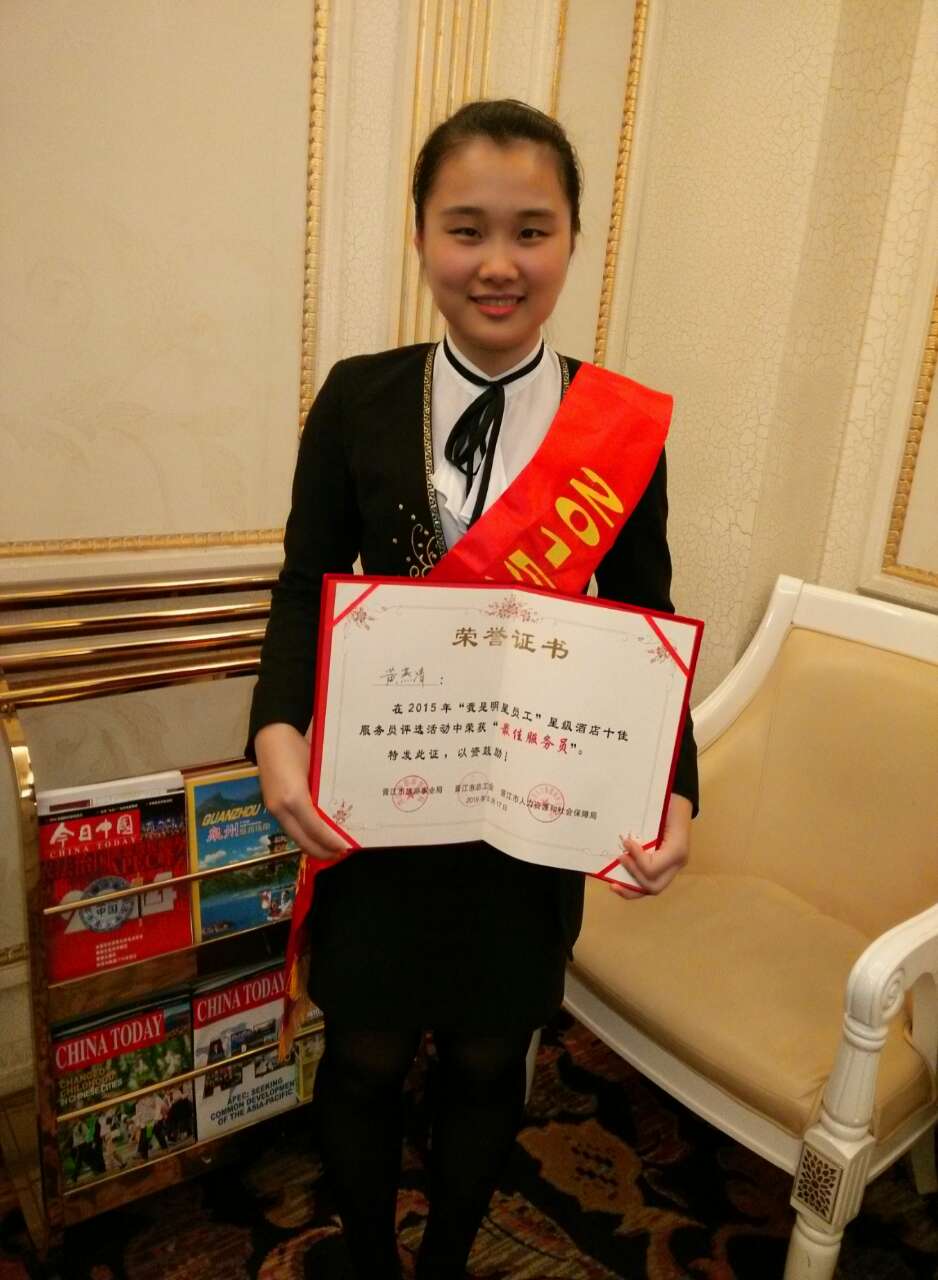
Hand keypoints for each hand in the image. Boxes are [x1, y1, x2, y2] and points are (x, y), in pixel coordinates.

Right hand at [254, 722, 347, 861]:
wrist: (271, 735)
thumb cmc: (299, 746)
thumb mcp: (318, 767)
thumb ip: (325, 790)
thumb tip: (342, 811)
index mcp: (294, 797)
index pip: (316, 829)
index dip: (331, 842)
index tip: (346, 847)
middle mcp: (281, 807)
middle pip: (303, 840)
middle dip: (322, 851)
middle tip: (340, 853)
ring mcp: (273, 808)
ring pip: (295, 836)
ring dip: (312, 845)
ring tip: (330, 847)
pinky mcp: (271, 805)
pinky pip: (290, 827)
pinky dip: (304, 835)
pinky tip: (316, 834)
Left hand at [610, 792, 691, 898]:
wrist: (679, 800)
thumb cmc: (669, 802)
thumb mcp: (659, 808)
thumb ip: (645, 825)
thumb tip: (623, 839)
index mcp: (677, 849)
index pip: (653, 868)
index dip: (636, 858)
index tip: (626, 842)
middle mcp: (677, 863)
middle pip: (653, 885)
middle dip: (632, 876)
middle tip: (619, 859)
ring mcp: (672, 867)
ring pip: (652, 888)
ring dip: (631, 890)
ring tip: (614, 885)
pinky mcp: (665, 867)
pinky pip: (650, 882)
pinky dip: (634, 886)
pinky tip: (620, 884)